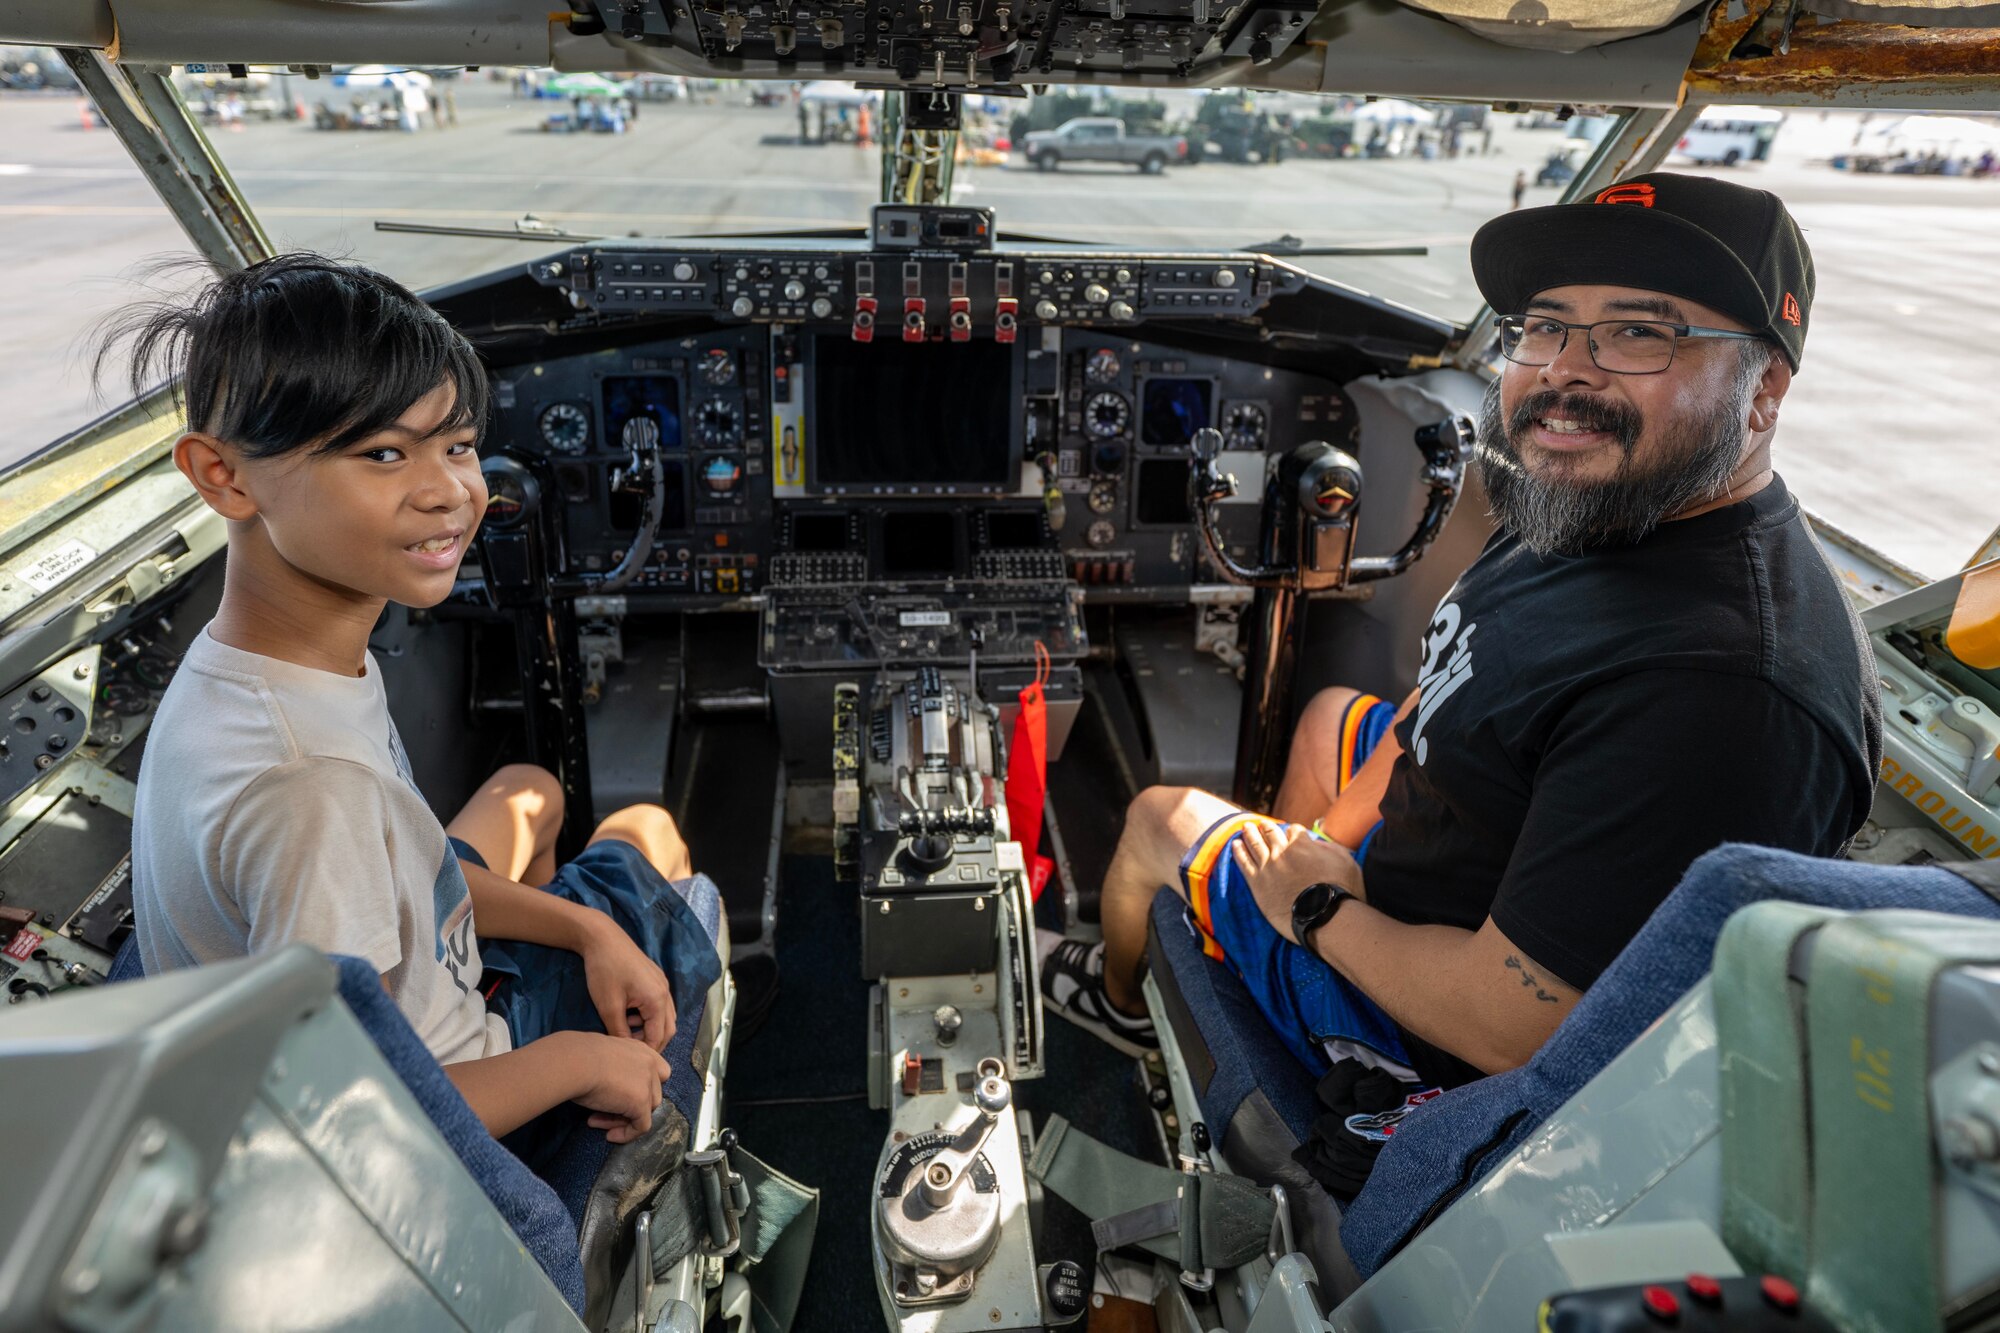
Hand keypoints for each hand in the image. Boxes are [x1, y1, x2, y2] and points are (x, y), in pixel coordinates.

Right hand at [563, 1032, 672, 1143]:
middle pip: (651, 1093)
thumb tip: (608, 1085)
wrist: (574, 1062)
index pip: (655, 1072)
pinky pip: (642, 1126)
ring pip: (646, 1111)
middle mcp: (649, 1064)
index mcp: (640, 1049)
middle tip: (602, 1112)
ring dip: (623, 1120)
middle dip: (629, 1106)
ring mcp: (647, 1083)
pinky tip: (609, 1136)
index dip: (641, 1088)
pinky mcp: (641, 1102)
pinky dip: (627, 1134)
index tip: (617, 1096)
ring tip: (596, 1122)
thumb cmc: (578, 1058)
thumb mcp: (602, 1057)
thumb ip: (614, 1068)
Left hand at [579, 913, 677, 1049]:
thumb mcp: (608, 1006)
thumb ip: (619, 1032)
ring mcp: (662, 984)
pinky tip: (628, 1014)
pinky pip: (659, 1005)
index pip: (658, 1036)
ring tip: (625, 1029)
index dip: (645, 1052)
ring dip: (650, 1028)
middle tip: (630, 1050)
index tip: (629, 1059)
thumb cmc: (604, 970)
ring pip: (665, 1017)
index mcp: (657, 999)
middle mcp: (665, 992)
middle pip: (668, 1028)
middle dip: (651, 1042)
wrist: (602, 938)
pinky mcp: (655, 979)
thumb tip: (624, 1051)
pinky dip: (648, 1016)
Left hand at [1230, 822, 1360, 944]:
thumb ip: (1330, 848)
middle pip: (1270, 833)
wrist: (1324, 915)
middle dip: (1265, 827)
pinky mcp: (1257, 884)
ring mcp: (1268, 867)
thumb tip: (1317, 843)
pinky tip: (1234, 844)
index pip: (1294, 831)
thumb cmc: (1341, 890)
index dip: (1293, 832)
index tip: (1290, 834)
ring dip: (1249, 833)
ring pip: (1254, 843)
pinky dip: (1238, 851)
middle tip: (1260, 824)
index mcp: (1303, 844)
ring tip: (1245, 827)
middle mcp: (1282, 851)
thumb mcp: (1346, 861)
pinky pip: (1243, 862)